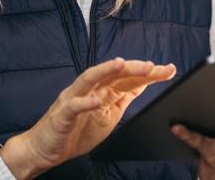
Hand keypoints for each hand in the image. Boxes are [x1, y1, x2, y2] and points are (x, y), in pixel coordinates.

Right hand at [0, 57, 176, 178]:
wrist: (45, 149)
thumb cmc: (76, 131)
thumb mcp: (108, 115)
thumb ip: (124, 98)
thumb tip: (144, 84)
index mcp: (102, 90)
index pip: (129, 77)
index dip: (149, 72)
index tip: (169, 69)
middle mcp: (89, 88)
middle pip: (113, 73)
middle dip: (134, 68)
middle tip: (154, 66)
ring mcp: (74, 98)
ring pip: (91, 78)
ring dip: (107, 71)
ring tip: (123, 64)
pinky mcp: (62, 113)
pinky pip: (74, 105)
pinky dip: (85, 101)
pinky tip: (96, 100)